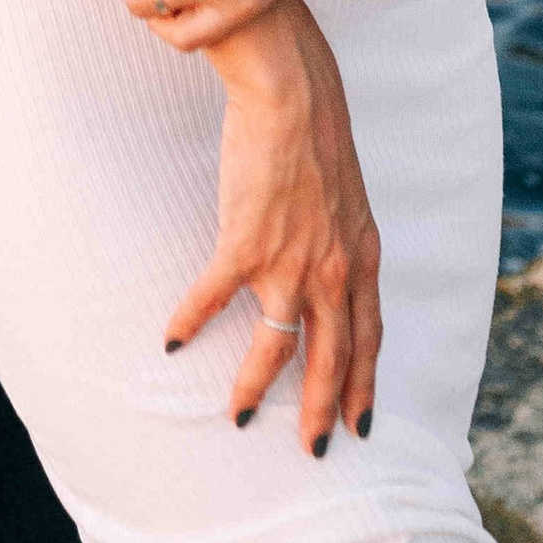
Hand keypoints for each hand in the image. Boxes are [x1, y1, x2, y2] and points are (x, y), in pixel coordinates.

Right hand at [164, 0, 380, 451]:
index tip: (361, 424)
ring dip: (257, 386)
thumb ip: (341, 237)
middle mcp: (333, 269)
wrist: (292, 93)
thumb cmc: (316, 132)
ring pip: (278, 345)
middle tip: (315, 449)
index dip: (364, 384)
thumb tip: (331, 261)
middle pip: (332, 357)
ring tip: (242, 415)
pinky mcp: (246, 243)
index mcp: (360, 257)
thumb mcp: (348, 196)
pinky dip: (192, 322)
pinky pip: (216, 299)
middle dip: (324, 410)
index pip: (369, 338)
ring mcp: (290, 260)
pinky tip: (174, 342)